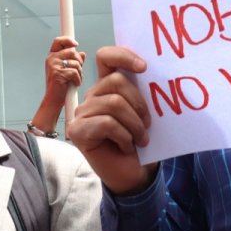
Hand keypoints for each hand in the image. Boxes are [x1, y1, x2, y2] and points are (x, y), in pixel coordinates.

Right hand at [28, 36, 86, 135]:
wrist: (53, 101)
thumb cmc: (60, 86)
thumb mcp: (66, 71)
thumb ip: (73, 60)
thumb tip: (82, 53)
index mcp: (52, 56)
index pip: (58, 41)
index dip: (68, 40)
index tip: (76, 44)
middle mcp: (51, 59)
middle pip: (72, 52)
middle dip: (79, 62)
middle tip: (78, 72)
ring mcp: (53, 66)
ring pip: (75, 63)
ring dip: (79, 73)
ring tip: (75, 80)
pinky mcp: (58, 74)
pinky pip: (75, 72)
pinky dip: (78, 80)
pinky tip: (74, 84)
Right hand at [67, 46, 157, 194]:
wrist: (133, 175)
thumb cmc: (140, 143)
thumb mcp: (144, 114)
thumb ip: (141, 93)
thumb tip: (152, 75)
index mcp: (107, 87)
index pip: (106, 57)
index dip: (123, 55)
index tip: (144, 68)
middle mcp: (92, 96)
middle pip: (115, 81)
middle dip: (139, 103)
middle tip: (148, 124)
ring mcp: (82, 113)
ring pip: (113, 103)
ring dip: (135, 124)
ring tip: (141, 139)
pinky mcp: (78, 131)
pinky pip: (106, 123)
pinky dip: (124, 136)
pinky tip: (126, 146)